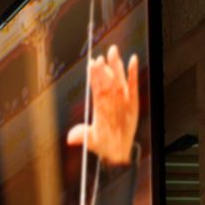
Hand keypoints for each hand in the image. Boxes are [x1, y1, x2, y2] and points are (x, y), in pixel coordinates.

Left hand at [66, 47, 140, 168]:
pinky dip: (133, 73)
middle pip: (107, 81)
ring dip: (116, 66)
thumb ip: (82, 136)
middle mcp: (110, 101)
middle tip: (102, 54)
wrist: (117, 151)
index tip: (91, 63)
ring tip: (114, 52)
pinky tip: (133, 60)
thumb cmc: (103, 144)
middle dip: (104, 67)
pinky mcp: (133, 102)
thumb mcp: (91, 141)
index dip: (94, 76)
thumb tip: (71, 137)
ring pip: (118, 80)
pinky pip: (133, 86)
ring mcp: (122, 100)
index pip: (96, 88)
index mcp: (99, 107)